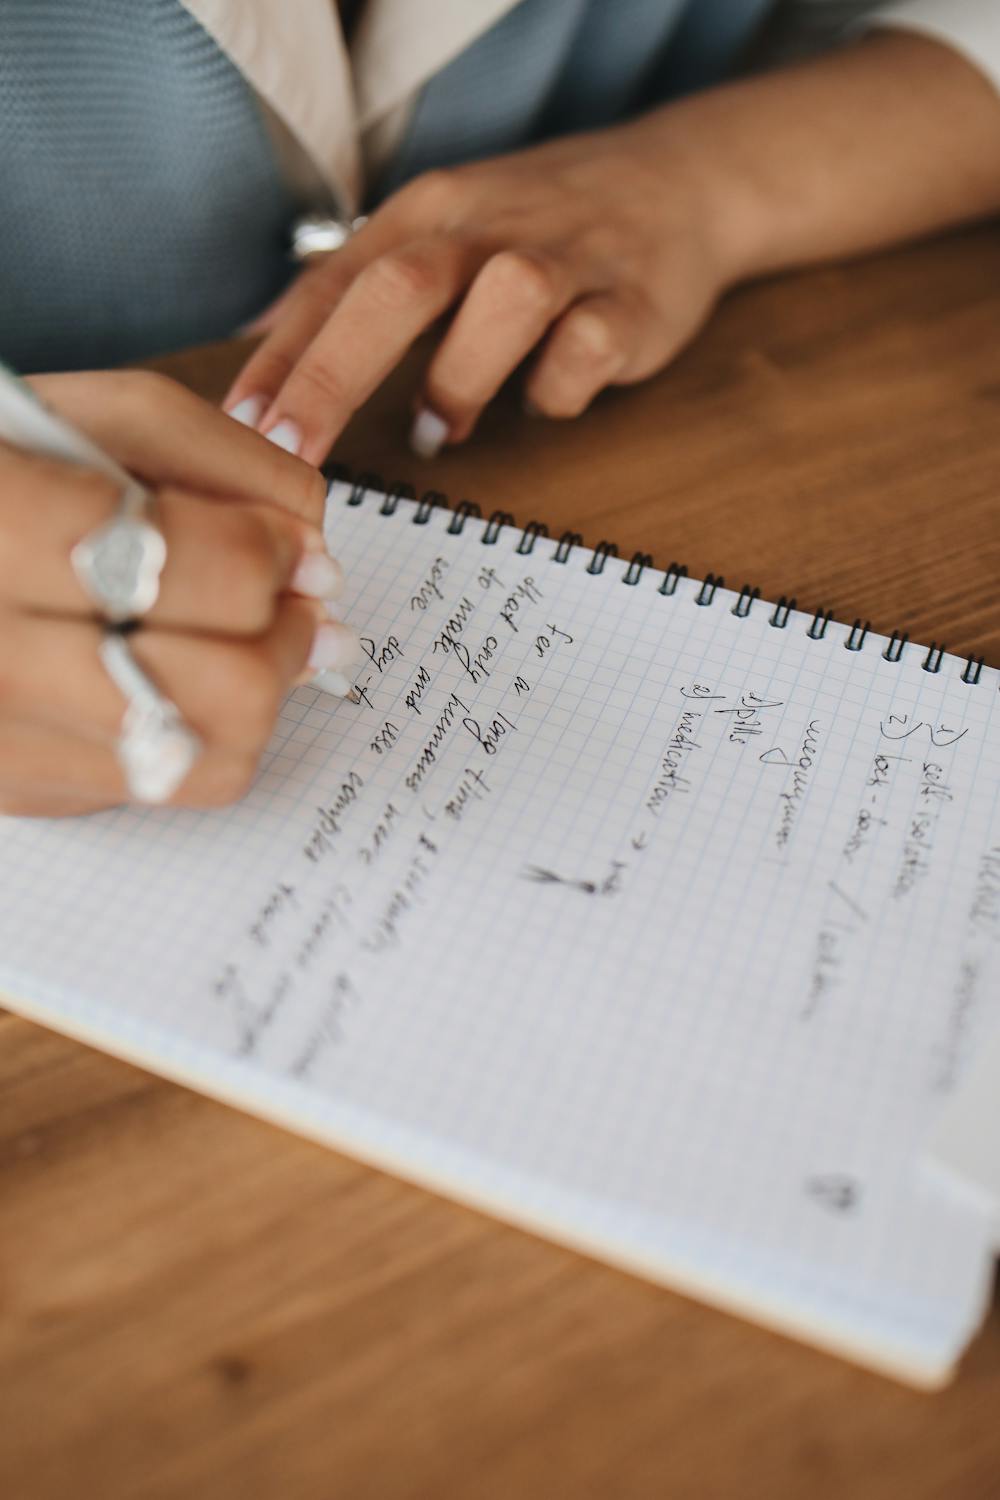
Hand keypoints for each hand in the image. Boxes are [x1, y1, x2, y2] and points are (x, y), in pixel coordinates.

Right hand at [0, 371, 359, 816]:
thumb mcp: (100, 414)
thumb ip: (227, 462)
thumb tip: (315, 557)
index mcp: (3, 528)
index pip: (212, 574)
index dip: (276, 558)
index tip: (290, 546)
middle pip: (231, 688)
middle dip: (286, 636)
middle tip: (290, 602)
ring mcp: (0, 740)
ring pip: (210, 757)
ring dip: (257, 693)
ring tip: (247, 640)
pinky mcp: (16, 788)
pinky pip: (162, 785)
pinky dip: (192, 728)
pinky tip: (167, 673)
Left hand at [225, 119, 733, 462]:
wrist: (677, 183)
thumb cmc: (538, 227)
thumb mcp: (440, 230)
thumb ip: (361, 288)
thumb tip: (261, 348)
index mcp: (429, 213)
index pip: (335, 282)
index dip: (280, 356)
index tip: (239, 426)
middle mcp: (489, 227)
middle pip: (398, 287)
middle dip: (334, 374)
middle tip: (294, 451)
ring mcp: (566, 260)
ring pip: (504, 303)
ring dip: (457, 379)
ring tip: (440, 432)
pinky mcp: (632, 302)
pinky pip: (587, 350)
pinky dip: (557, 390)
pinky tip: (544, 402)